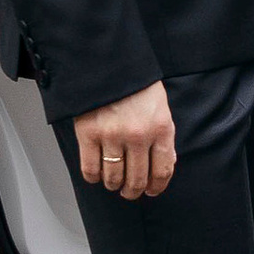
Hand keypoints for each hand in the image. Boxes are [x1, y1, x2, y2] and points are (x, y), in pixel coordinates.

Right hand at [72, 80, 175, 198]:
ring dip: (113, 185)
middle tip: (129, 192)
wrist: (108, 61)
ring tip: (113, 183)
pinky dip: (94, 177)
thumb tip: (164, 164)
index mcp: (161, 128)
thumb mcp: (160, 107)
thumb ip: (163, 135)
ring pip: (113, 177)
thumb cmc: (136, 83)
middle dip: (133, 191)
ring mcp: (112, 135)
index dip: (156, 187)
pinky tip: (96, 175)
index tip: (151, 191)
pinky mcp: (88, 133)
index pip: (162, 170)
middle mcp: (138, 135)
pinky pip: (91, 169)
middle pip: (137, 179)